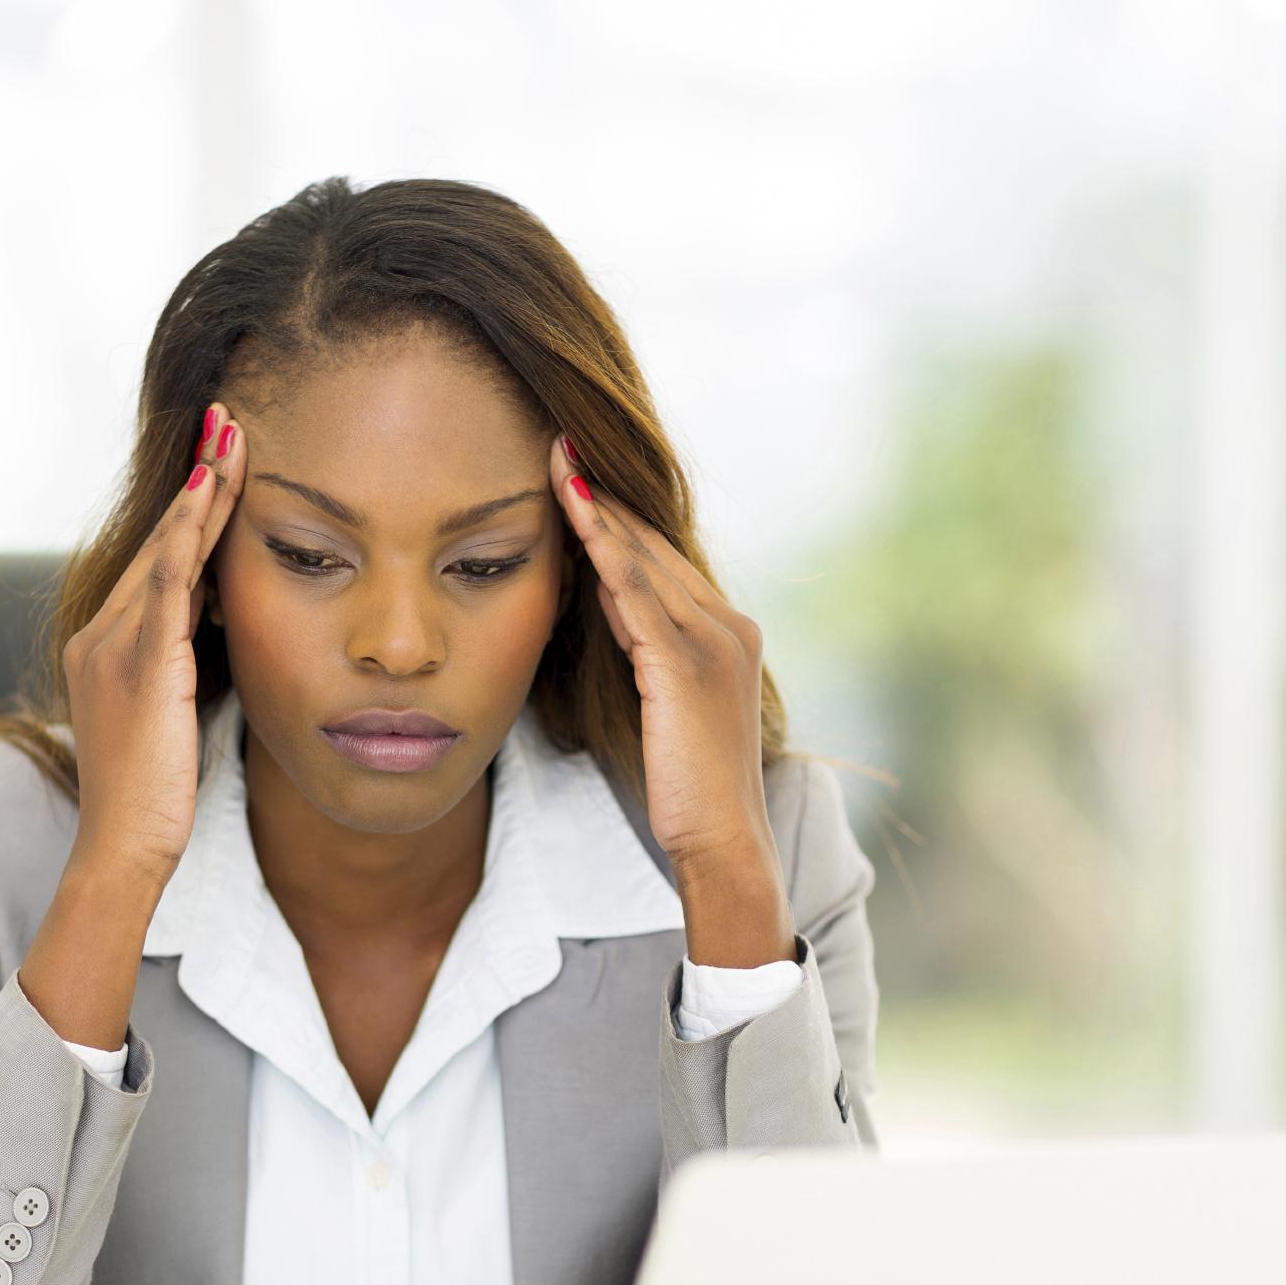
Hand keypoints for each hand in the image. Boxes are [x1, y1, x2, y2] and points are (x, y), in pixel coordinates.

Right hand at [21, 407, 244, 1047]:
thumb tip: (218, 646)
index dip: (192, 510)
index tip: (223, 463)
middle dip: (198, 479)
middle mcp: (102, 635)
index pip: (159, 562)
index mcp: (107, 648)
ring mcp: (116, 645)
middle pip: (160, 540)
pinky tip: (216, 491)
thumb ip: (185, 676)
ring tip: (232, 435)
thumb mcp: (170, 722)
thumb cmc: (153, 801)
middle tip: (230, 420)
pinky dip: (191, 531)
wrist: (124, 848)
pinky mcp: (142, 663)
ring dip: (202, 488)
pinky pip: (168, 581)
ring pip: (165, 548)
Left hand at [551, 437, 793, 969]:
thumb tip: (607, 603)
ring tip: (558, 461)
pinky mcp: (686, 667)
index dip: (615, 514)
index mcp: (727, 632)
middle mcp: (728, 626)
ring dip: (598, 508)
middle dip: (604, 494)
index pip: (661, 558)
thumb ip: (646, 650)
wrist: (723, 842)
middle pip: (653, 545)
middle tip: (557, 442)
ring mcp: (713, 643)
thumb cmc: (689, 788)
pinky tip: (572, 516)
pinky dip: (604, 550)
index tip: (573, 472)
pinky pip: (637, 594)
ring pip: (644, 560)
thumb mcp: (667, 704)